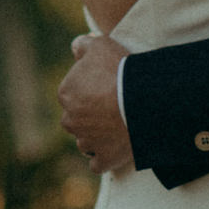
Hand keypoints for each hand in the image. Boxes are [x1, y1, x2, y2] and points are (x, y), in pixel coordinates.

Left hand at [58, 34, 132, 174]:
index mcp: (66, 94)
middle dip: (90, 115)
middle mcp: (70, 120)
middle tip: (114, 107)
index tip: (107, 87)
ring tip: (117, 128)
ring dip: (96, 137)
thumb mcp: (100, 45)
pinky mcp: (103, 159)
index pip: (73, 92)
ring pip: (85, 142)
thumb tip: (76, 48)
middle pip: (77, 119)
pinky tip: (114, 151)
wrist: (142, 101)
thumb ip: (83, 45)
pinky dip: (104, 159)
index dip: (90, 90)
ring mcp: (87, 141)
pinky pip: (98, 164)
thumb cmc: (120, 71)